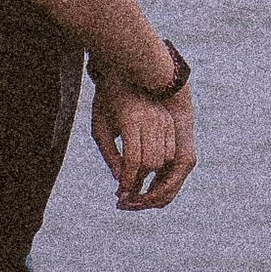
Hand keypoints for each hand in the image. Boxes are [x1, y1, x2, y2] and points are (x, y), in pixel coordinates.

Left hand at [90, 72, 195, 209]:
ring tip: (137, 190)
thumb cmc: (107, 101)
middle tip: (128, 199)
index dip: (129, 180)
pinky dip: (161, 169)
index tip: (121, 193)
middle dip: (142, 184)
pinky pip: (171, 152)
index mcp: (131, 120)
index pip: (134, 159)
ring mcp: (164, 121)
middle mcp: (152, 121)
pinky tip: (148, 178)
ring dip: (153, 179)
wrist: (126, 72)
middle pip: (153, 162)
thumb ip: (109, 155)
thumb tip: (121, 180)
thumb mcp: (99, 127)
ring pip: (165, 159)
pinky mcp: (170, 123)